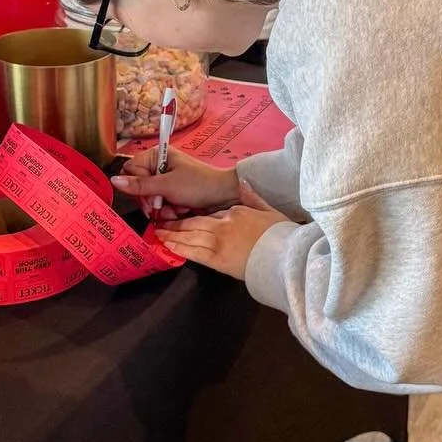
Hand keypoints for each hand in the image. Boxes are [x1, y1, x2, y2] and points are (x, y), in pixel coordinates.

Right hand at [112, 145, 238, 221]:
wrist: (225, 196)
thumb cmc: (198, 185)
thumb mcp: (167, 185)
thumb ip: (140, 185)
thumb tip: (113, 180)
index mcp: (157, 156)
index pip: (130, 170)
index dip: (137, 186)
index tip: (149, 197)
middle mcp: (159, 166)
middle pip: (138, 187)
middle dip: (151, 201)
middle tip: (161, 207)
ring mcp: (166, 182)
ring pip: (149, 200)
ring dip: (161, 208)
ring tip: (176, 209)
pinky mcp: (172, 195)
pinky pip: (160, 206)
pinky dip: (169, 211)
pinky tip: (180, 212)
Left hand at [155, 181, 289, 280]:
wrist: (282, 257)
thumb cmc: (278, 235)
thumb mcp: (267, 209)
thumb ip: (251, 196)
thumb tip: (242, 182)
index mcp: (233, 213)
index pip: (209, 213)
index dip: (194, 215)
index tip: (185, 216)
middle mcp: (221, 225)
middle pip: (193, 223)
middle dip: (176, 224)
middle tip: (161, 223)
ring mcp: (216, 242)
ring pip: (188, 236)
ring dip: (172, 235)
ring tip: (159, 234)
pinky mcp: (215, 260)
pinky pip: (192, 252)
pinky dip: (178, 247)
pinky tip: (168, 246)